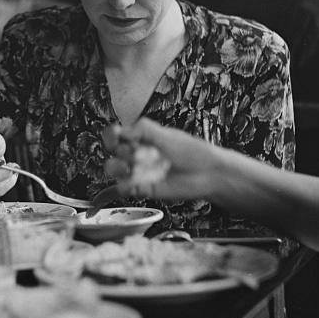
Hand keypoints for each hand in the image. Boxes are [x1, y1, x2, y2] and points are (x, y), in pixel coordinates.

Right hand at [102, 118, 218, 201]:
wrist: (207, 174)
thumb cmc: (192, 152)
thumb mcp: (167, 135)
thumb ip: (144, 129)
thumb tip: (123, 130)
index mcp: (141, 138)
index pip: (116, 134)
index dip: (111, 135)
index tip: (116, 136)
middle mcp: (138, 154)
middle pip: (113, 151)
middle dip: (120, 151)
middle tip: (136, 153)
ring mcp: (139, 171)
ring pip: (113, 169)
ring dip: (117, 167)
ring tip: (131, 168)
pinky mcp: (142, 188)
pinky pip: (122, 187)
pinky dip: (124, 185)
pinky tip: (135, 181)